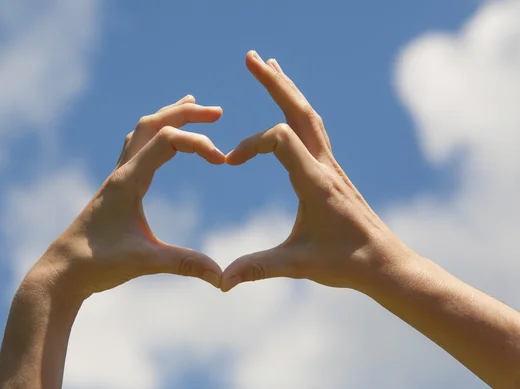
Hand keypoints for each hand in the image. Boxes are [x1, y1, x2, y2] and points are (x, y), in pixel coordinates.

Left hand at [27, 95, 224, 297]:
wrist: (61, 272)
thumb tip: (222, 276)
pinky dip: (156, 134)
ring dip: (168, 116)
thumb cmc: (96, 264)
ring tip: (191, 104)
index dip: (198, 143)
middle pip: (153, 123)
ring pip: (142, 131)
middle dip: (186, 113)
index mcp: (128, 180)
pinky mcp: (117, 188)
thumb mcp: (144, 262)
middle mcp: (122, 172)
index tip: (222, 161)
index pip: (167, 140)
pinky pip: (137, 147)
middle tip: (217, 112)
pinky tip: (165, 141)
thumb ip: (184, 264)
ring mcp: (118, 178)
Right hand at [221, 51, 410, 291]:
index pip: (280, 138)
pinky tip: (290, 108)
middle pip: (299, 111)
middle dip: (274, 82)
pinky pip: (314, 130)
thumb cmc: (346, 263)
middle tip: (252, 56)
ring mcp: (331, 165)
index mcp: (316, 182)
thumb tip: (222, 281)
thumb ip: (258, 267)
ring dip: (287, 89)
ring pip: (308, 116)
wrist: (385, 263)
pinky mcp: (332, 171)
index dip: (250, 143)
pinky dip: (297, 110)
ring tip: (270, 66)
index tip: (229, 161)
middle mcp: (325, 166)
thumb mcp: (298, 264)